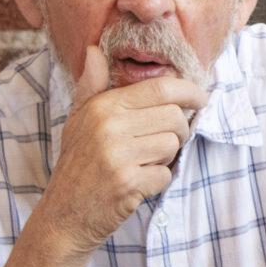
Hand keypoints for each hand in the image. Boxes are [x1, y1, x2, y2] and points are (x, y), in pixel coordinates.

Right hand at [35, 45, 203, 258]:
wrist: (63, 215)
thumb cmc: (77, 165)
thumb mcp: (78, 121)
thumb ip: (91, 85)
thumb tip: (94, 50)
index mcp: (102, 107)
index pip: (160, 89)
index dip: (189, 91)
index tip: (201, 98)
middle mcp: (109, 127)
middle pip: (174, 117)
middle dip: (176, 131)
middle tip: (157, 144)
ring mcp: (118, 155)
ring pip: (173, 145)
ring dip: (165, 158)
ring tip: (141, 164)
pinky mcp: (128, 182)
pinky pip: (166, 175)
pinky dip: (157, 182)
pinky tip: (136, 184)